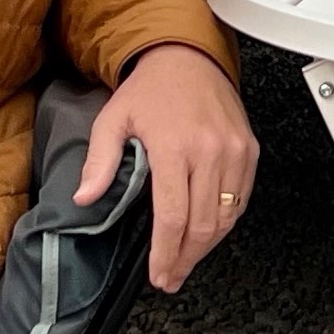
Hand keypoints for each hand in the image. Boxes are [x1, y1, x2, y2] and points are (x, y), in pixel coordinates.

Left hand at [75, 44, 257, 290]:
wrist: (188, 56)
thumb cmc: (150, 88)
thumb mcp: (112, 119)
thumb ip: (99, 161)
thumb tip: (84, 199)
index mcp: (175, 147)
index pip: (173, 217)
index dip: (166, 253)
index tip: (158, 274)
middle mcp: (210, 151)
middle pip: (202, 225)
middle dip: (185, 259)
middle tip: (171, 277)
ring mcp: (235, 151)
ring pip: (226, 217)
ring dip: (207, 246)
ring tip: (187, 261)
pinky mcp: (248, 150)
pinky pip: (242, 198)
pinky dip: (227, 221)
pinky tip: (209, 232)